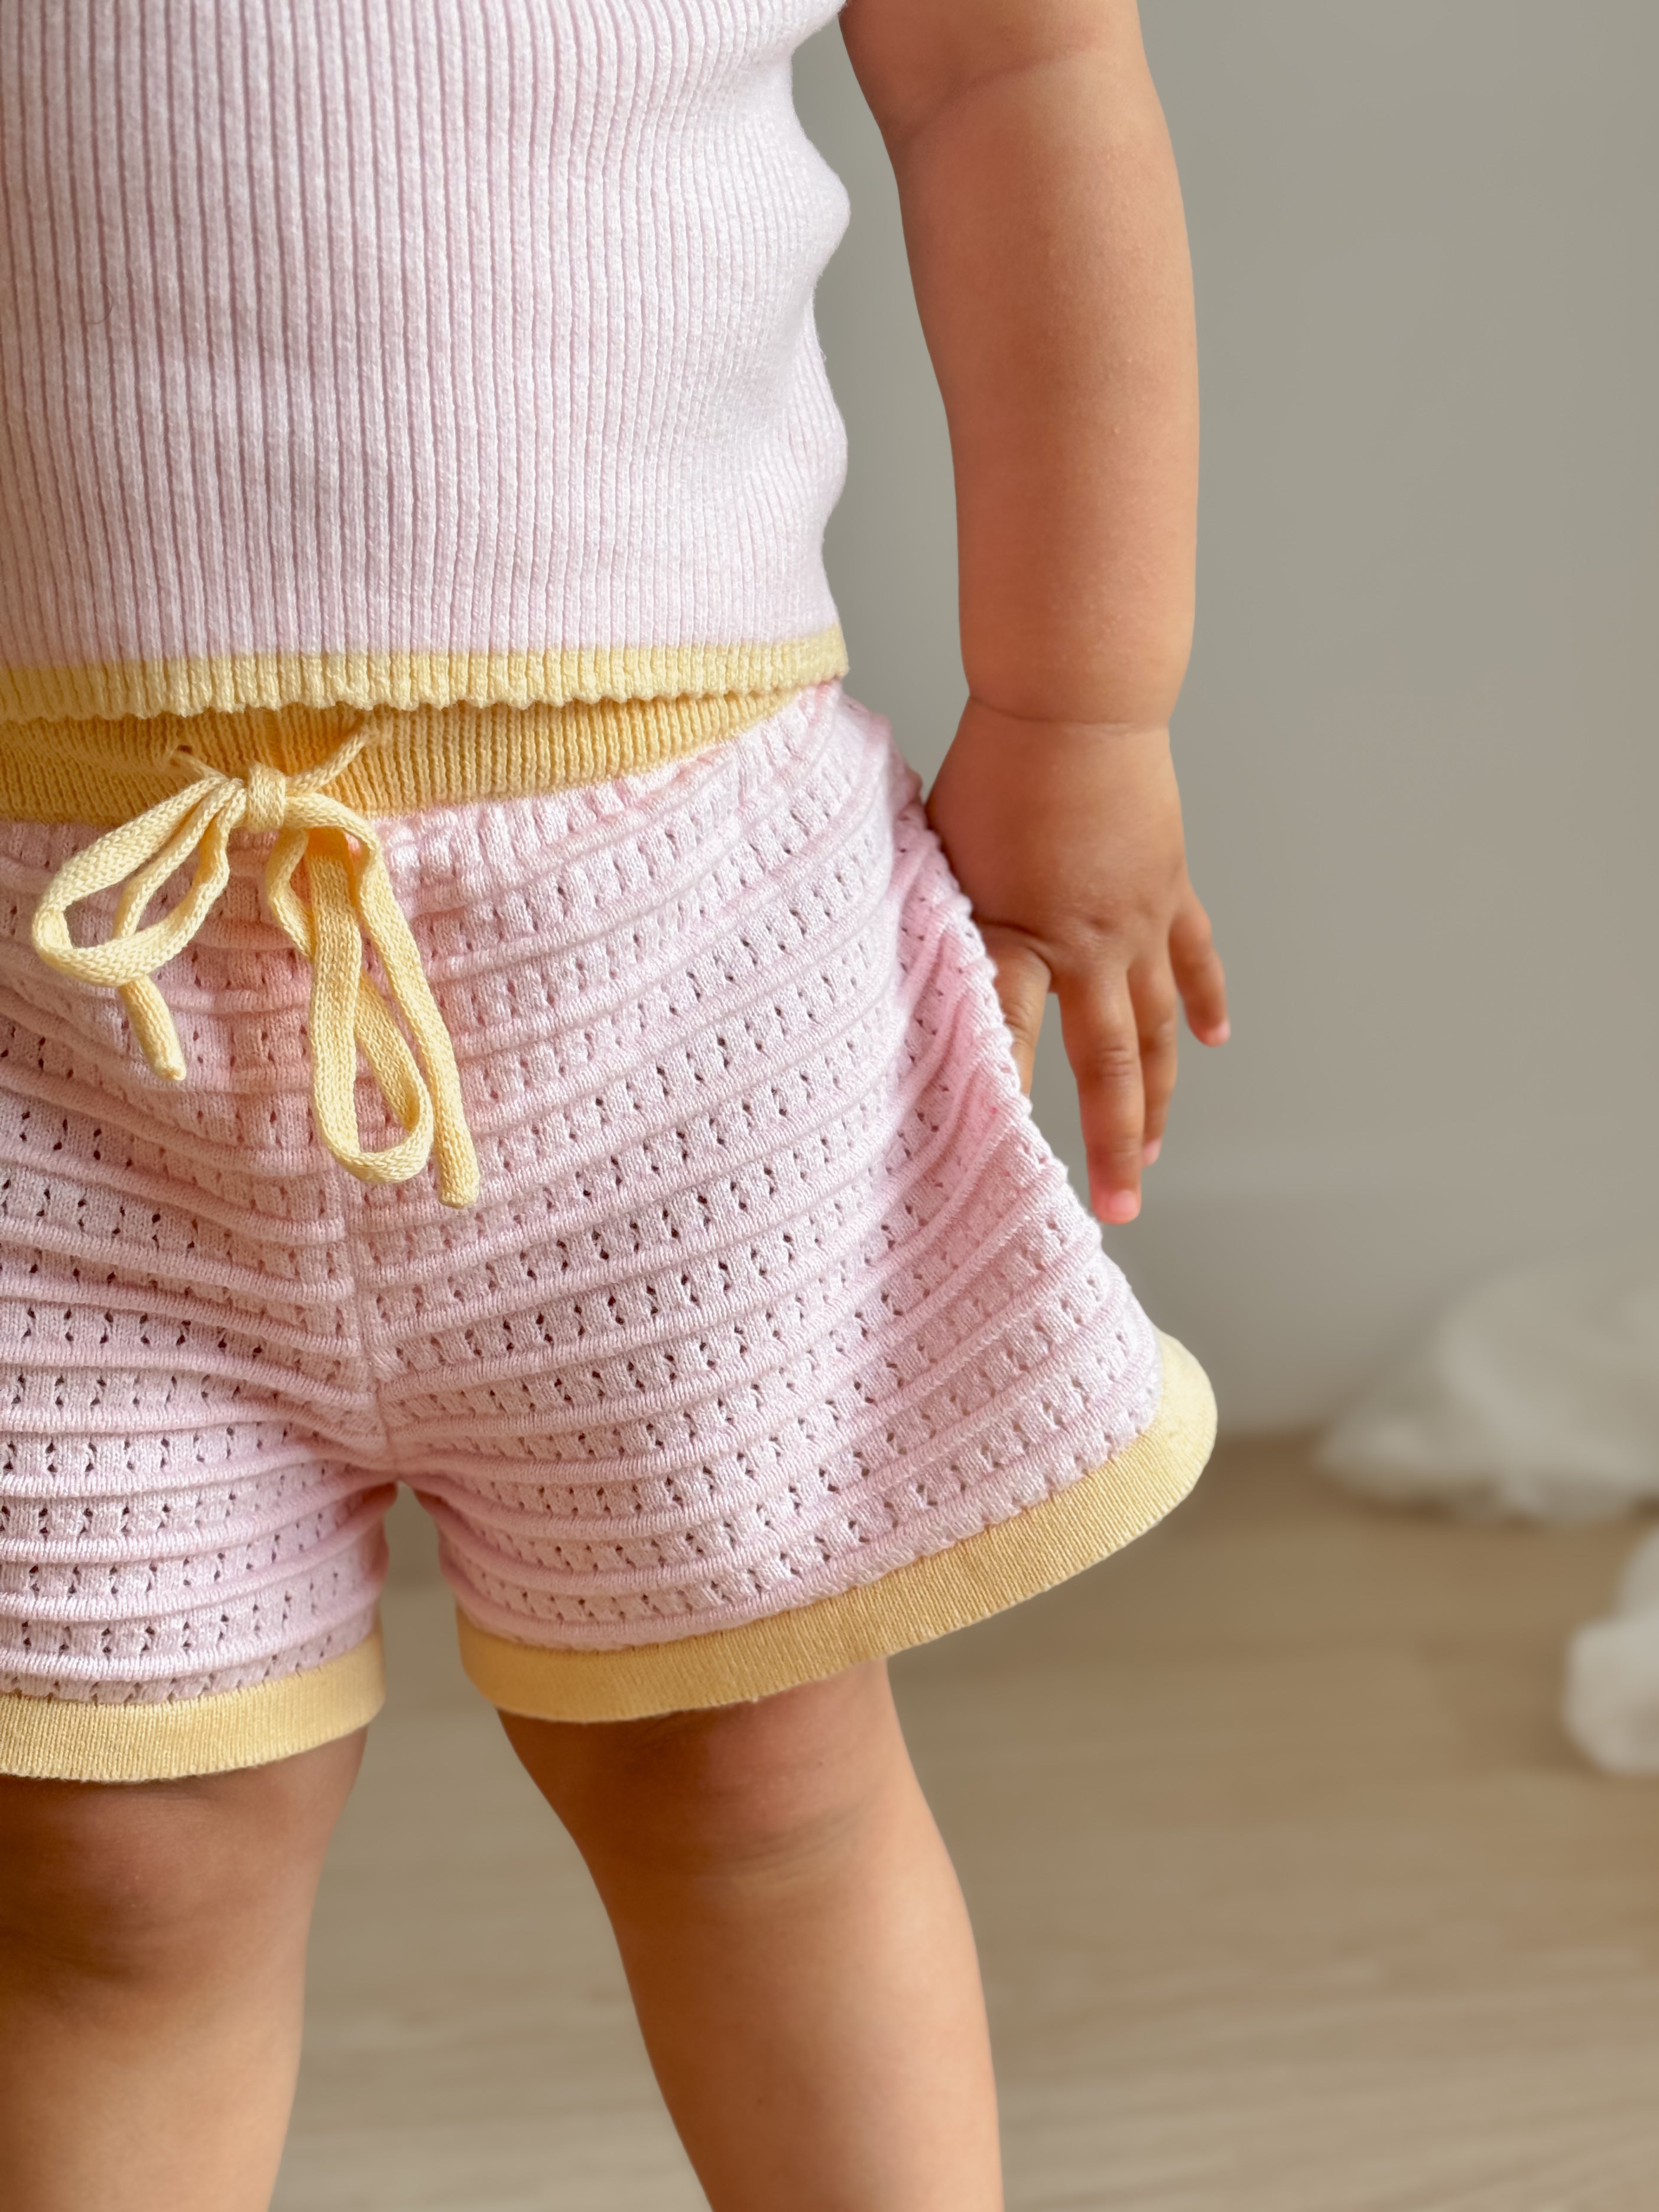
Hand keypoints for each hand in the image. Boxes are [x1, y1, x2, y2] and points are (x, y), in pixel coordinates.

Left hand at [925, 699, 1227, 1223]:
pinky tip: (1212, 1042)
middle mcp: (1085, 946)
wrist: (1073, 702)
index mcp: (1014, 937)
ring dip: (1159, 1100)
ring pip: (1157, 1031)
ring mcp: (1137, 924)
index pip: (1008, 1043)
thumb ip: (933, 928)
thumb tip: (895, 987)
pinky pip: (1194, 960)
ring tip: (1153, 1158)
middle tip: (1118, 1211)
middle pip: (1106, 1065)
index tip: (1002, 1170)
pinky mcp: (1167, 891)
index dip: (1008, 1109)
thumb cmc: (989, 772)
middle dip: (1113, 1144)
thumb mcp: (937, 857)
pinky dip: (1205, 1002)